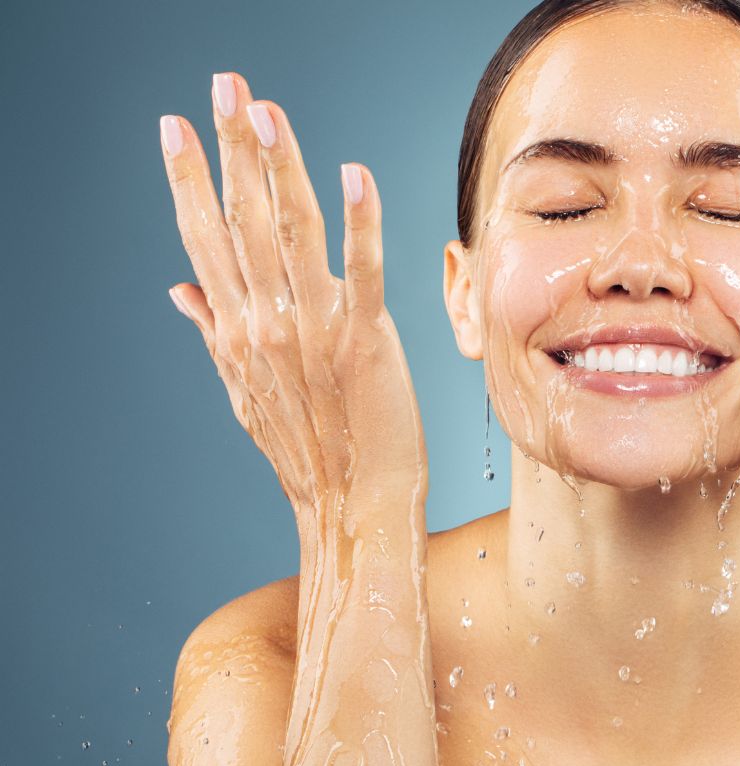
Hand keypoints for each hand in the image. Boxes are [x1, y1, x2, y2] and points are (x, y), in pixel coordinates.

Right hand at [160, 72, 426, 509]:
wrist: (352, 505)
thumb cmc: (308, 447)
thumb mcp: (245, 391)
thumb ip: (214, 333)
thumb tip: (181, 290)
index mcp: (238, 329)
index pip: (205, 238)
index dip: (188, 180)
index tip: (174, 128)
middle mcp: (266, 324)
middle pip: (242, 220)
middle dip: (231, 147)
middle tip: (225, 86)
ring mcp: (313, 331)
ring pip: (292, 234)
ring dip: (280, 167)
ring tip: (268, 112)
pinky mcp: (365, 341)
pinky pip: (361, 272)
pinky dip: (358, 223)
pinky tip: (354, 176)